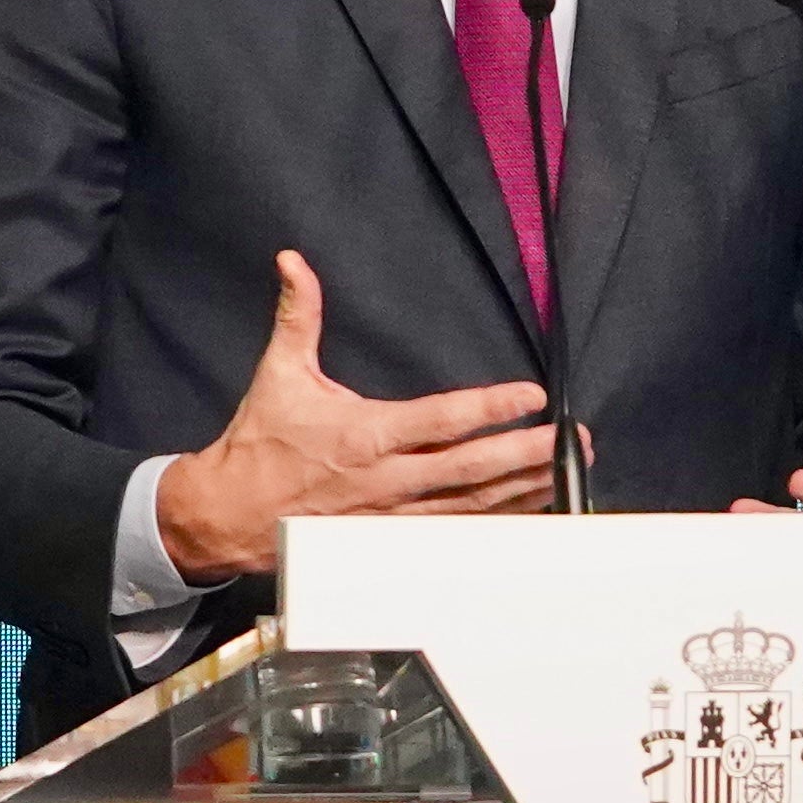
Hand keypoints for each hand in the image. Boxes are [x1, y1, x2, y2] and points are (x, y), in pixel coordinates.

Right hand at [156, 254, 555, 578]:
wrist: (229, 514)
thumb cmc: (260, 442)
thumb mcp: (280, 373)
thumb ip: (299, 315)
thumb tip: (294, 261)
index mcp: (365, 435)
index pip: (441, 421)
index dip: (490, 409)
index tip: (533, 396)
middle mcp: (387, 479)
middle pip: (471, 469)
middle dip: (527, 453)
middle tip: (573, 439)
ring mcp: (393, 516)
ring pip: (471, 506)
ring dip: (522, 488)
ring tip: (565, 470)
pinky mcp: (392, 541)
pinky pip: (454, 533)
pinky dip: (496, 523)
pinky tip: (528, 509)